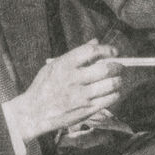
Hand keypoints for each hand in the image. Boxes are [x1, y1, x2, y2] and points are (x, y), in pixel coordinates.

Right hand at [6, 40, 124, 139]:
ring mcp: (81, 96)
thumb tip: (95, 41)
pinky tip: (113, 92)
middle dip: (118, 66)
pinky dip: (115, 93)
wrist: (34, 113)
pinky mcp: (87, 110)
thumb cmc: (44, 87)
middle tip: (120, 66)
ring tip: (117, 79)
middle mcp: (73, 80)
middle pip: (106, 69)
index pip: (91, 52)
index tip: (114, 52)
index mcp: (64, 65)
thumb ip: (76, 54)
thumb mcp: (54, 66)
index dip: (107, 49)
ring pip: (112, 85)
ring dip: (119, 80)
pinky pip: (110, 99)